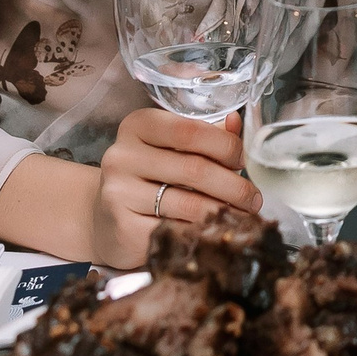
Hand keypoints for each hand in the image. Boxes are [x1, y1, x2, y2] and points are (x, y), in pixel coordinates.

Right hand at [89, 106, 261, 268]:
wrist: (103, 216)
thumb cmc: (147, 176)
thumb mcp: (170, 148)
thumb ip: (205, 135)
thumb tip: (235, 122)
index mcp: (137, 126)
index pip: (191, 130)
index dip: (226, 146)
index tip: (242, 161)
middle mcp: (122, 156)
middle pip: (195, 169)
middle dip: (234, 186)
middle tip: (253, 198)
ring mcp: (118, 193)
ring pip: (189, 204)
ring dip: (225, 212)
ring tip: (242, 216)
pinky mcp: (122, 228)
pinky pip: (176, 231)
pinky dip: (202, 232)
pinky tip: (214, 232)